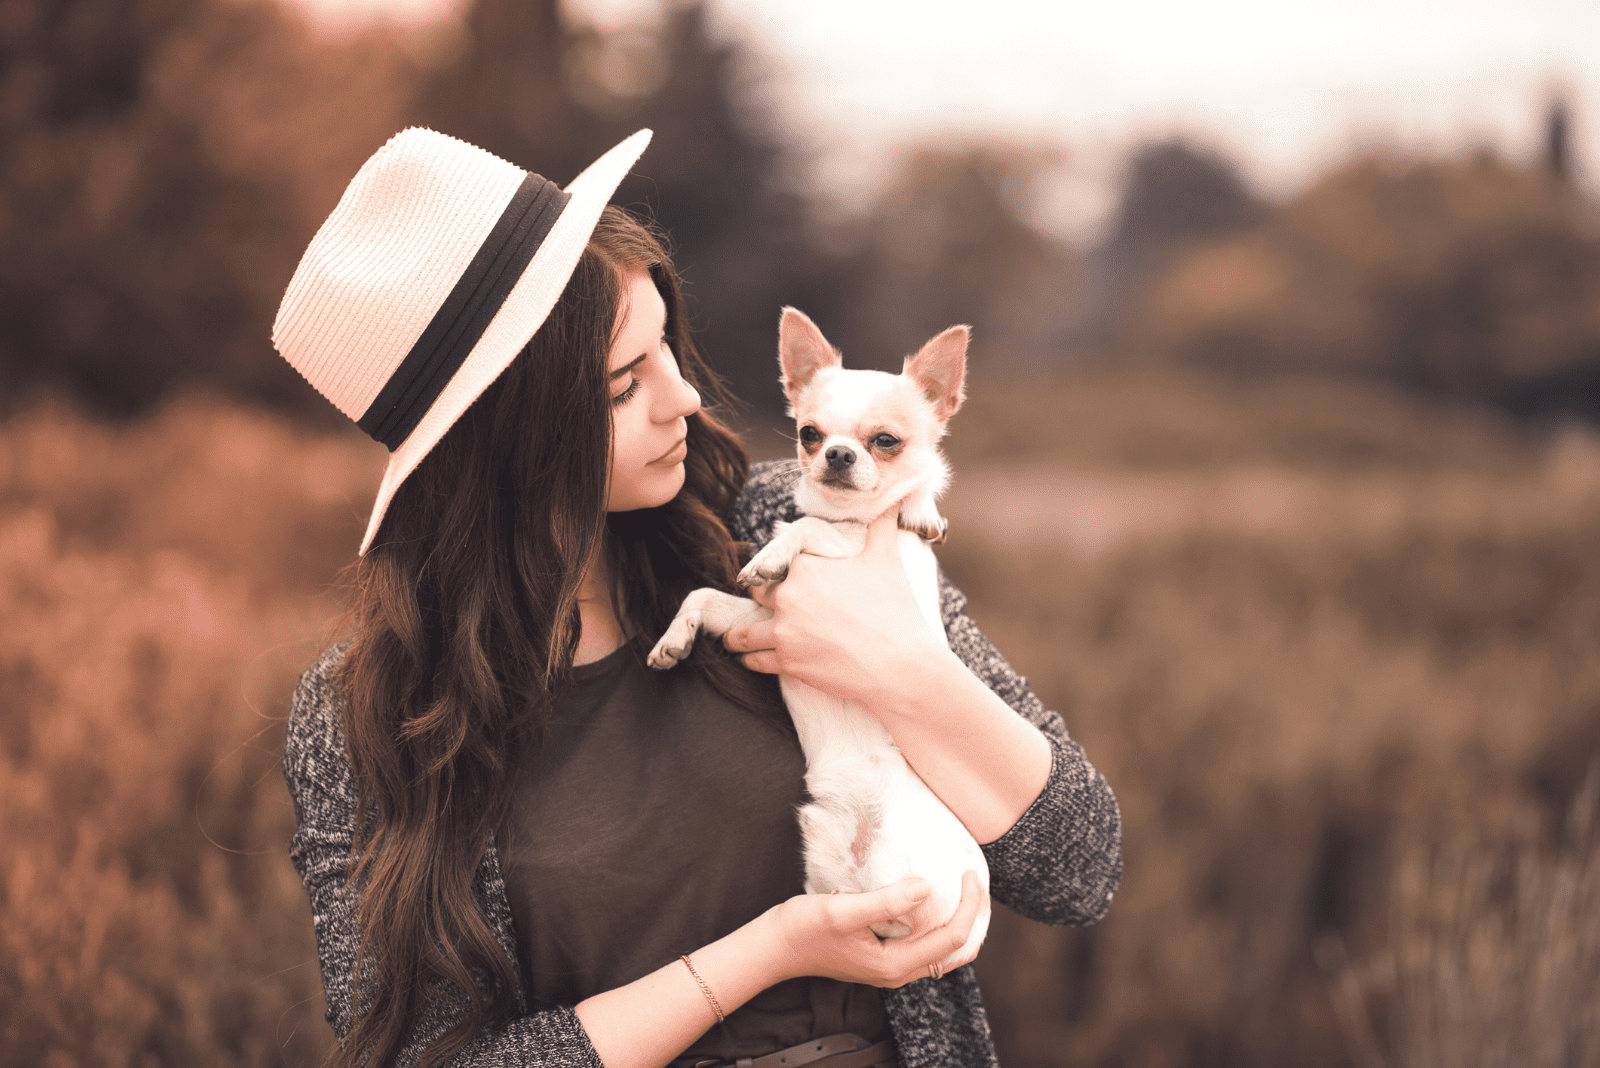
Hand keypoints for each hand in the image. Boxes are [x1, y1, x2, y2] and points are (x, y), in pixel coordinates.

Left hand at [723, 507, 949, 703]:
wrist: (901, 666)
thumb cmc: (895, 610)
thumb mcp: (887, 559)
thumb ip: (881, 525)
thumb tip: (893, 499)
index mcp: (806, 568)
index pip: (778, 564)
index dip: (778, 571)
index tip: (775, 577)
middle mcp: (788, 597)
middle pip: (759, 594)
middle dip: (759, 599)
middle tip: (757, 605)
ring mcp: (784, 631)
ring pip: (745, 632)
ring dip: (738, 636)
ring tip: (733, 639)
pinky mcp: (787, 663)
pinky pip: (755, 660)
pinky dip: (750, 659)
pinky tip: (749, 659)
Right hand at [762, 871, 984, 986]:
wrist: (777, 947)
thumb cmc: (804, 928)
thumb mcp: (844, 910)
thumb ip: (887, 901)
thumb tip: (926, 888)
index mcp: (894, 965)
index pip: (951, 938)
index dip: (968, 906)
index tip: (969, 874)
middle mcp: (897, 973)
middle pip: (956, 950)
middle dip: (973, 917)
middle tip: (975, 882)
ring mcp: (890, 968)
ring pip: (943, 952)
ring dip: (959, 923)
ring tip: (963, 891)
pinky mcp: (883, 958)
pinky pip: (925, 947)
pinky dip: (939, 926)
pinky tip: (934, 903)